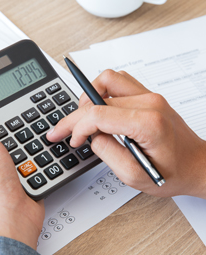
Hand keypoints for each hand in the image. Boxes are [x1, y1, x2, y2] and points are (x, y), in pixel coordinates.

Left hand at [0, 92, 44, 249]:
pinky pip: (33, 160)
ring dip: (28, 144)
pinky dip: (37, 156)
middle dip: (15, 132)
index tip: (3, 113)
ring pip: (21, 147)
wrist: (15, 215)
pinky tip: (38, 154)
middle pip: (4, 137)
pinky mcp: (23, 177)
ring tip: (31, 141)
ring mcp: (6, 171)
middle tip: (21, 128)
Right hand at [47, 70, 205, 198]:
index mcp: (148, 123)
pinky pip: (118, 81)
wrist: (196, 164)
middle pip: (98, 96)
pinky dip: (102, 92)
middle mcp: (149, 102)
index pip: (99, 114)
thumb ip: (106, 152)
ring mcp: (149, 95)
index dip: (78, 127)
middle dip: (75, 115)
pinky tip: (99, 108)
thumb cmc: (173, 172)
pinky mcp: (147, 95)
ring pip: (108, 79)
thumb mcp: (133, 175)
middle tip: (62, 128)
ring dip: (89, 96)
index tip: (72, 139)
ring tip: (83, 117)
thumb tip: (90, 135)